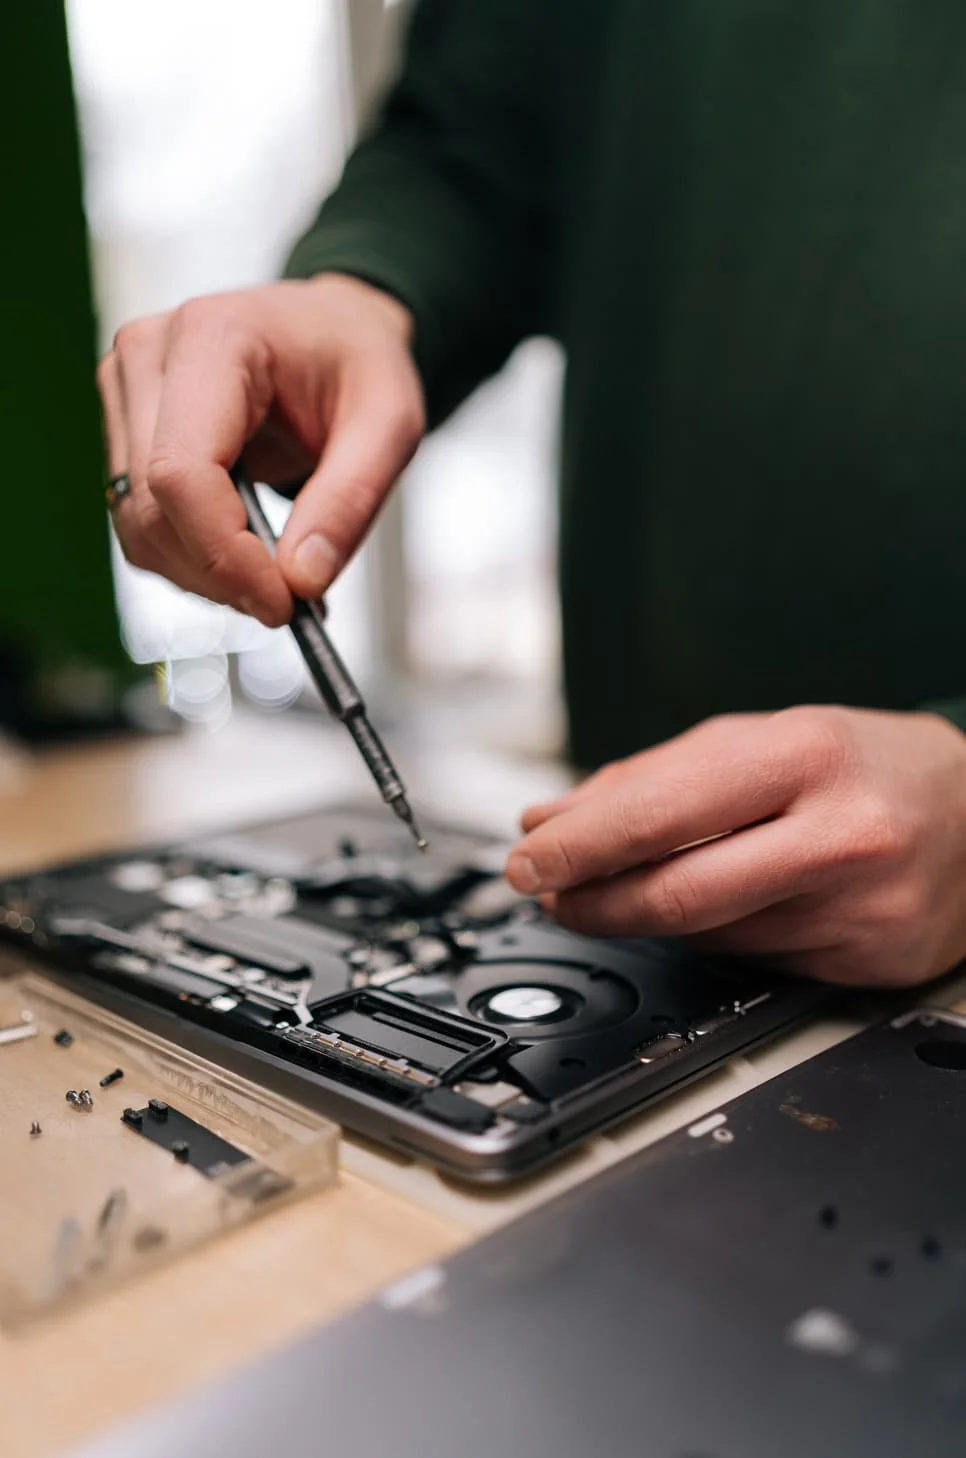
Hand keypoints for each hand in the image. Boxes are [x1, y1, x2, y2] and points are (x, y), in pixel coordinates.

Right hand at [97, 274, 424, 624]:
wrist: (332, 329)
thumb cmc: (358, 360)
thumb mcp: (391, 424)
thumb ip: (350, 501)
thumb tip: (302, 580)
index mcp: (213, 338)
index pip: (181, 472)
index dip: (223, 553)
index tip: (280, 601)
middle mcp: (149, 357)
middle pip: (151, 507)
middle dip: (220, 575)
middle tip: (288, 602)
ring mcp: (127, 394)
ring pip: (137, 526)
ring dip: (204, 576)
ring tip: (274, 579)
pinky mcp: (127, 432)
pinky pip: (141, 523)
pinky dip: (192, 561)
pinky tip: (243, 559)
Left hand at [506, 706, 965, 985]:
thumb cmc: (859, 765)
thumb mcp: (757, 740)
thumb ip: (649, 779)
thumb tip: (550, 819)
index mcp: (807, 756)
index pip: (663, 814)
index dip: (579, 846)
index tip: (527, 858)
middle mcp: (843, 834)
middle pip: (678, 895)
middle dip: (591, 902)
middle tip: (547, 893)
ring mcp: (863, 908)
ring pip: (709, 937)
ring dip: (642, 920)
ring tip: (615, 893)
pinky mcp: (870, 962)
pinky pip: (753, 962)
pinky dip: (710, 939)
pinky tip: (711, 910)